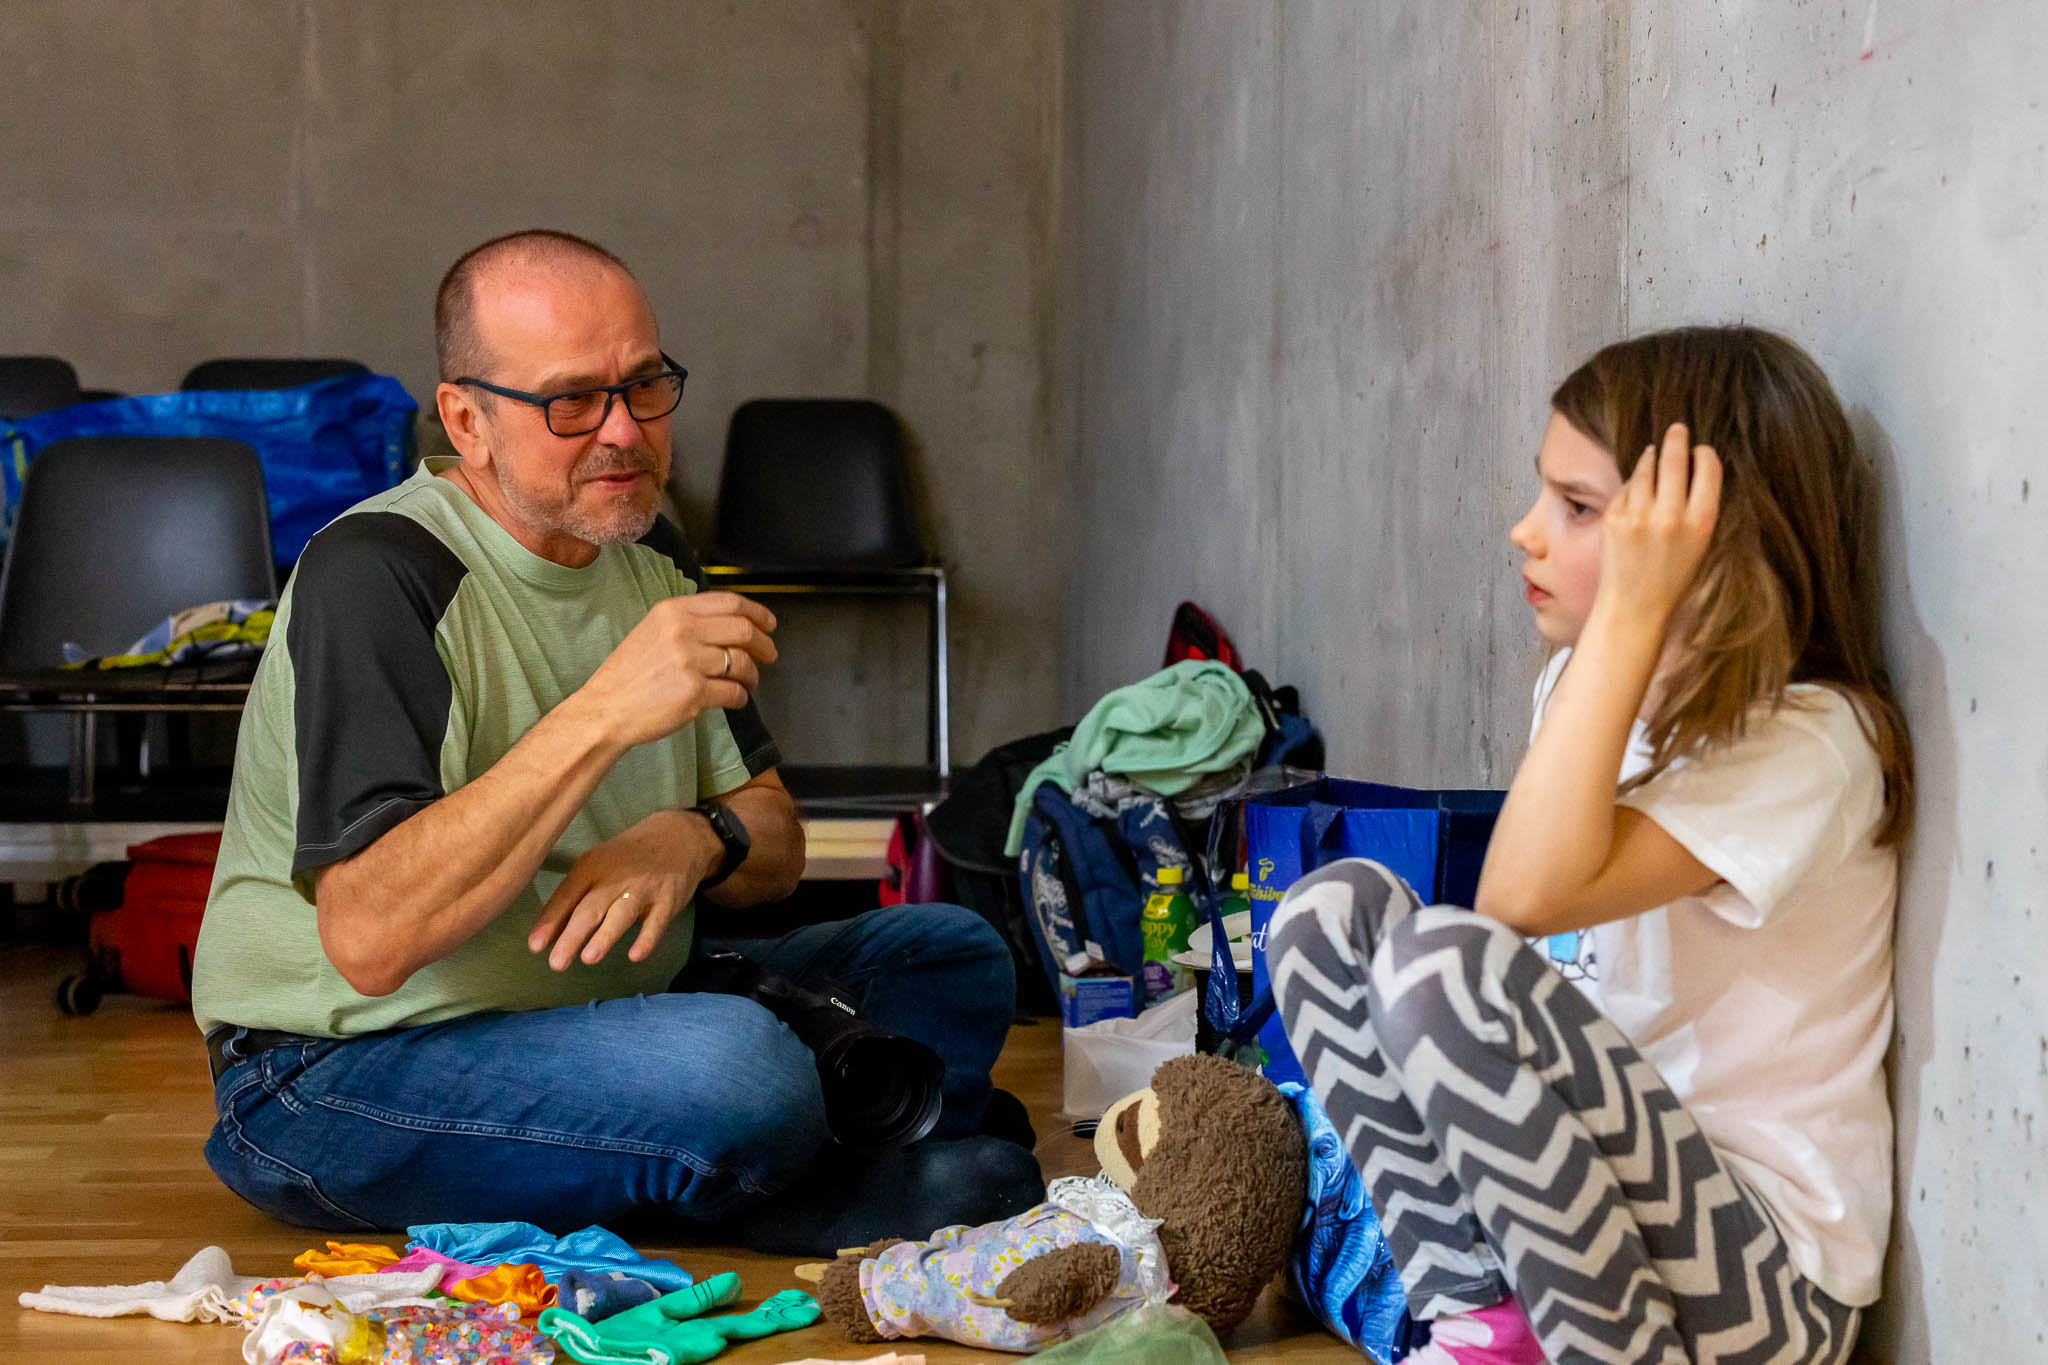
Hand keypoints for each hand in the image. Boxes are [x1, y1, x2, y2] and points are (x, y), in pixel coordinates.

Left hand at [528, 809, 720, 969]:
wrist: (678, 837)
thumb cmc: (627, 858)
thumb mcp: (598, 865)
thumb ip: (576, 895)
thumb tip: (548, 932)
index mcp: (592, 866)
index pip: (566, 895)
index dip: (550, 920)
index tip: (535, 946)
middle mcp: (615, 876)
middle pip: (590, 908)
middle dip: (572, 936)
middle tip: (556, 963)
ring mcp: (643, 888)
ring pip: (621, 914)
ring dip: (605, 935)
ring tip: (588, 958)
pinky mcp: (668, 899)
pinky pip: (656, 921)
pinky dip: (647, 938)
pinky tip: (635, 956)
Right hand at [576, 592, 777, 750]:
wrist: (606, 709)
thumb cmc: (629, 674)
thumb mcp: (653, 631)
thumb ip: (690, 622)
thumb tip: (735, 624)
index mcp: (673, 611)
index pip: (730, 602)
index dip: (757, 613)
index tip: (769, 624)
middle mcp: (682, 632)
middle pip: (743, 630)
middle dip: (764, 644)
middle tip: (770, 654)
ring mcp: (689, 662)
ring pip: (742, 663)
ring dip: (752, 675)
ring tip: (749, 682)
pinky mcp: (694, 693)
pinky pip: (733, 692)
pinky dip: (740, 697)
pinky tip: (735, 699)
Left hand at [1595, 422, 1721, 630]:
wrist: (1635, 606)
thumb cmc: (1672, 577)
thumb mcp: (1700, 544)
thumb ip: (1699, 507)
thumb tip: (1695, 465)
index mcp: (1701, 522)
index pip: (1708, 468)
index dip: (1704, 453)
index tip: (1700, 449)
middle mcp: (1670, 516)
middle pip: (1676, 459)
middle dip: (1677, 439)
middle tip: (1677, 428)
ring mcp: (1638, 515)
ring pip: (1646, 468)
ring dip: (1651, 456)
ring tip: (1655, 450)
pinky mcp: (1613, 517)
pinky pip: (1625, 487)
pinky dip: (1632, 483)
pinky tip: (1637, 483)